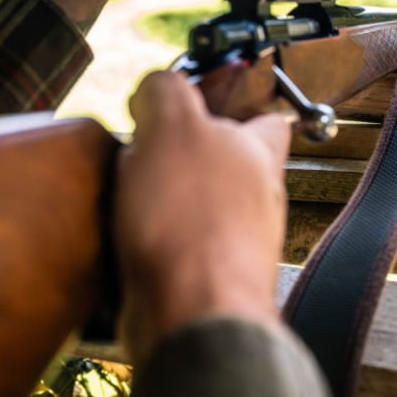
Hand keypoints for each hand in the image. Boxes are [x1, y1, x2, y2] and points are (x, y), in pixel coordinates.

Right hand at [114, 70, 289, 363]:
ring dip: (168, 196)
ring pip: (204, 203)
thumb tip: (158, 84)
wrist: (193, 312)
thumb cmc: (195, 221)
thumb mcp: (173, 127)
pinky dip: (156, 237)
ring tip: (131, 193)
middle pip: (228, 162)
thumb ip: (168, 93)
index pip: (267, 117)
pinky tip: (129, 236)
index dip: (237, 105)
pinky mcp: (210, 274)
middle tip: (146, 149)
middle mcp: (258, 195)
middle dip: (188, 154)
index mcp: (259, 152)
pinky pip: (181, 243)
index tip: (203, 99)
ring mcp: (238, 238)